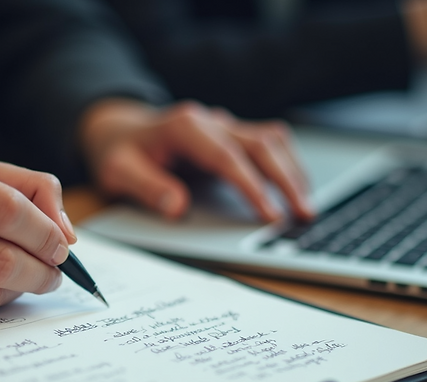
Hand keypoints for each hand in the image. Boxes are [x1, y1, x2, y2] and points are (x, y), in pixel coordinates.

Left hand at [79, 99, 314, 222]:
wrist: (118, 128)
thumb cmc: (120, 152)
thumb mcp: (118, 171)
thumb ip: (147, 187)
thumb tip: (177, 207)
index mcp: (184, 127)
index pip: (227, 157)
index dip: (251, 186)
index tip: (270, 215)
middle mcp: (210, 120)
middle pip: (260, 144)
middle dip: (286, 180)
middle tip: (304, 214)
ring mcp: (224, 124)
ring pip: (271, 140)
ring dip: (293, 172)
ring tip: (308, 207)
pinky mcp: (232, 133)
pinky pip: (269, 143)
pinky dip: (287, 164)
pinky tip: (297, 188)